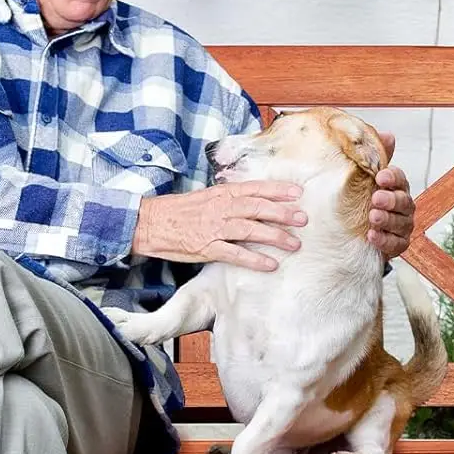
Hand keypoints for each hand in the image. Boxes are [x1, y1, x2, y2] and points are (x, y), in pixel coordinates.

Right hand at [131, 183, 306, 271]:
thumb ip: (228, 198)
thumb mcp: (205, 196)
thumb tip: (252, 200)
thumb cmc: (178, 211)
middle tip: (303, 219)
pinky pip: (235, 254)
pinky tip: (270, 264)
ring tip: (294, 244)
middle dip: (283, 213)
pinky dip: (254, 260)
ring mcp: (215, 228)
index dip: (278, 190)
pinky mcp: (207, 248)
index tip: (298, 192)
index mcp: (221, 192)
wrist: (150, 223)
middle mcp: (221, 207)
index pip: (255, 188)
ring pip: (251, 230)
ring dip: (275, 237)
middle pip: (259, 208)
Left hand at [368, 130, 415, 260]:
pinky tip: (371, 236)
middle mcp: (403, 206)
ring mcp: (402, 227)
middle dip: (391, 200)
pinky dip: (384, 240)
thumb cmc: (360, 201)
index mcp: (396, 187)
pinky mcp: (398, 245)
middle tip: (375, 198)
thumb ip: (375, 158)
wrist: (352, 233)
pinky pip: (396, 244)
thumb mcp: (362, 179)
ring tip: (372, 217)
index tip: (380, 177)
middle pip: (404, 201)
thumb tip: (388, 134)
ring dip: (387, 220)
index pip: (400, 179)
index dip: (392, 177)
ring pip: (401, 223)